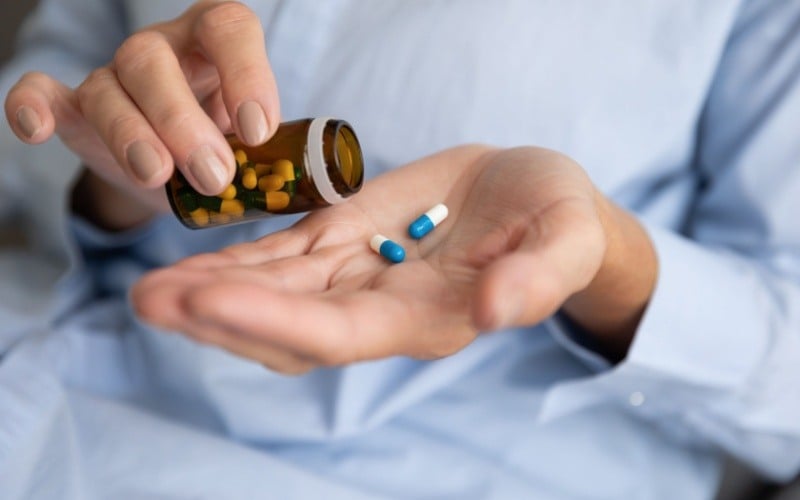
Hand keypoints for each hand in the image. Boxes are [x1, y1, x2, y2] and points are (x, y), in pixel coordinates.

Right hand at [4, 1, 279, 229]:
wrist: (183, 169)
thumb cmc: (231, 148)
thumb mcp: (262, 147)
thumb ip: (285, 155)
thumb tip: (327, 189)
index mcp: (217, 44)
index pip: (229, 28)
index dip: (245, 73)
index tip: (259, 130)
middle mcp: (164, 50)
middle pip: (155, 61)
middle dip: (183, 121)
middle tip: (214, 174)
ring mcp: (116, 75)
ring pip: (110, 85)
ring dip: (133, 134)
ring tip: (160, 177)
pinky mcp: (76, 107)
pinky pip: (42, 92)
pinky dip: (32, 105)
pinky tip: (36, 128)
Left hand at [133, 145, 656, 373]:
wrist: (536, 198)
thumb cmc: (559, 219)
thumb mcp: (566, 238)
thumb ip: (538, 278)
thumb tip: (497, 311)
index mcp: (430, 316)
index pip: (341, 333)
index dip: (275, 319)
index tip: (207, 299)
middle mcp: (382, 307)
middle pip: (288, 326)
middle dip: (220, 316)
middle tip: (149, 299)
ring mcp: (359, 274)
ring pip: (275, 293)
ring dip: (212, 291)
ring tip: (148, 286)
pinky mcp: (348, 239)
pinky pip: (285, 258)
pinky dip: (237, 260)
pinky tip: (192, 261)